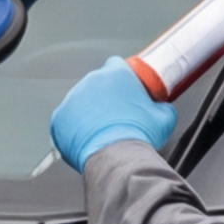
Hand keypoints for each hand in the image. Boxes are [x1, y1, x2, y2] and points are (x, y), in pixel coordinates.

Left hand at [46, 56, 163, 168]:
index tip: (124, 89)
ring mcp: (72, 98)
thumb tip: (163, 109)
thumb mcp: (163, 118)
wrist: (118, 157)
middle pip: (97, 84)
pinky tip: (85, 139)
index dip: (121, 78)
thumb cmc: (139, 136)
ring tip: (101, 131)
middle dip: (104, 97)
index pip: (115, 65)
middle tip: (115, 115)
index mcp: (116, 73)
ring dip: (88, 112)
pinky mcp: (59, 118)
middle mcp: (91, 81)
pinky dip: (72, 128)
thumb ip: (162, 107)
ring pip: (80, 102)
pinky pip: (65, 120)